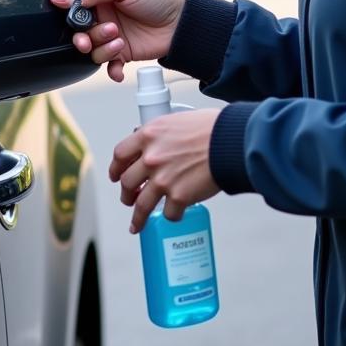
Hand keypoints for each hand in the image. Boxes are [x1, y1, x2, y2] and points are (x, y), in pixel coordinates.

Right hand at [49, 0, 185, 81]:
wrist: (181, 24)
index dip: (67, 5)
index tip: (67, 12)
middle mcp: (100, 12)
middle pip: (76, 26)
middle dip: (81, 34)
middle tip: (87, 39)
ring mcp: (108, 32)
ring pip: (89, 46)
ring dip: (100, 46)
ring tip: (118, 40)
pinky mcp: (119, 52)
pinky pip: (105, 64)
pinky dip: (111, 68)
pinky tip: (119, 67)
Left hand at [109, 108, 220, 232]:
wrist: (230, 141)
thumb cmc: (210, 128)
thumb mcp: (177, 120)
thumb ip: (160, 133)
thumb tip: (154, 142)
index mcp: (149, 135)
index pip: (120, 154)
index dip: (116, 168)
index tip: (116, 175)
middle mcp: (151, 157)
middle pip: (127, 182)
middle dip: (126, 194)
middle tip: (129, 198)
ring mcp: (163, 179)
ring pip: (141, 205)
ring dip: (138, 217)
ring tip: (137, 224)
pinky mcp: (179, 196)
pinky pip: (168, 213)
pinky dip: (171, 216)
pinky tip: (174, 215)